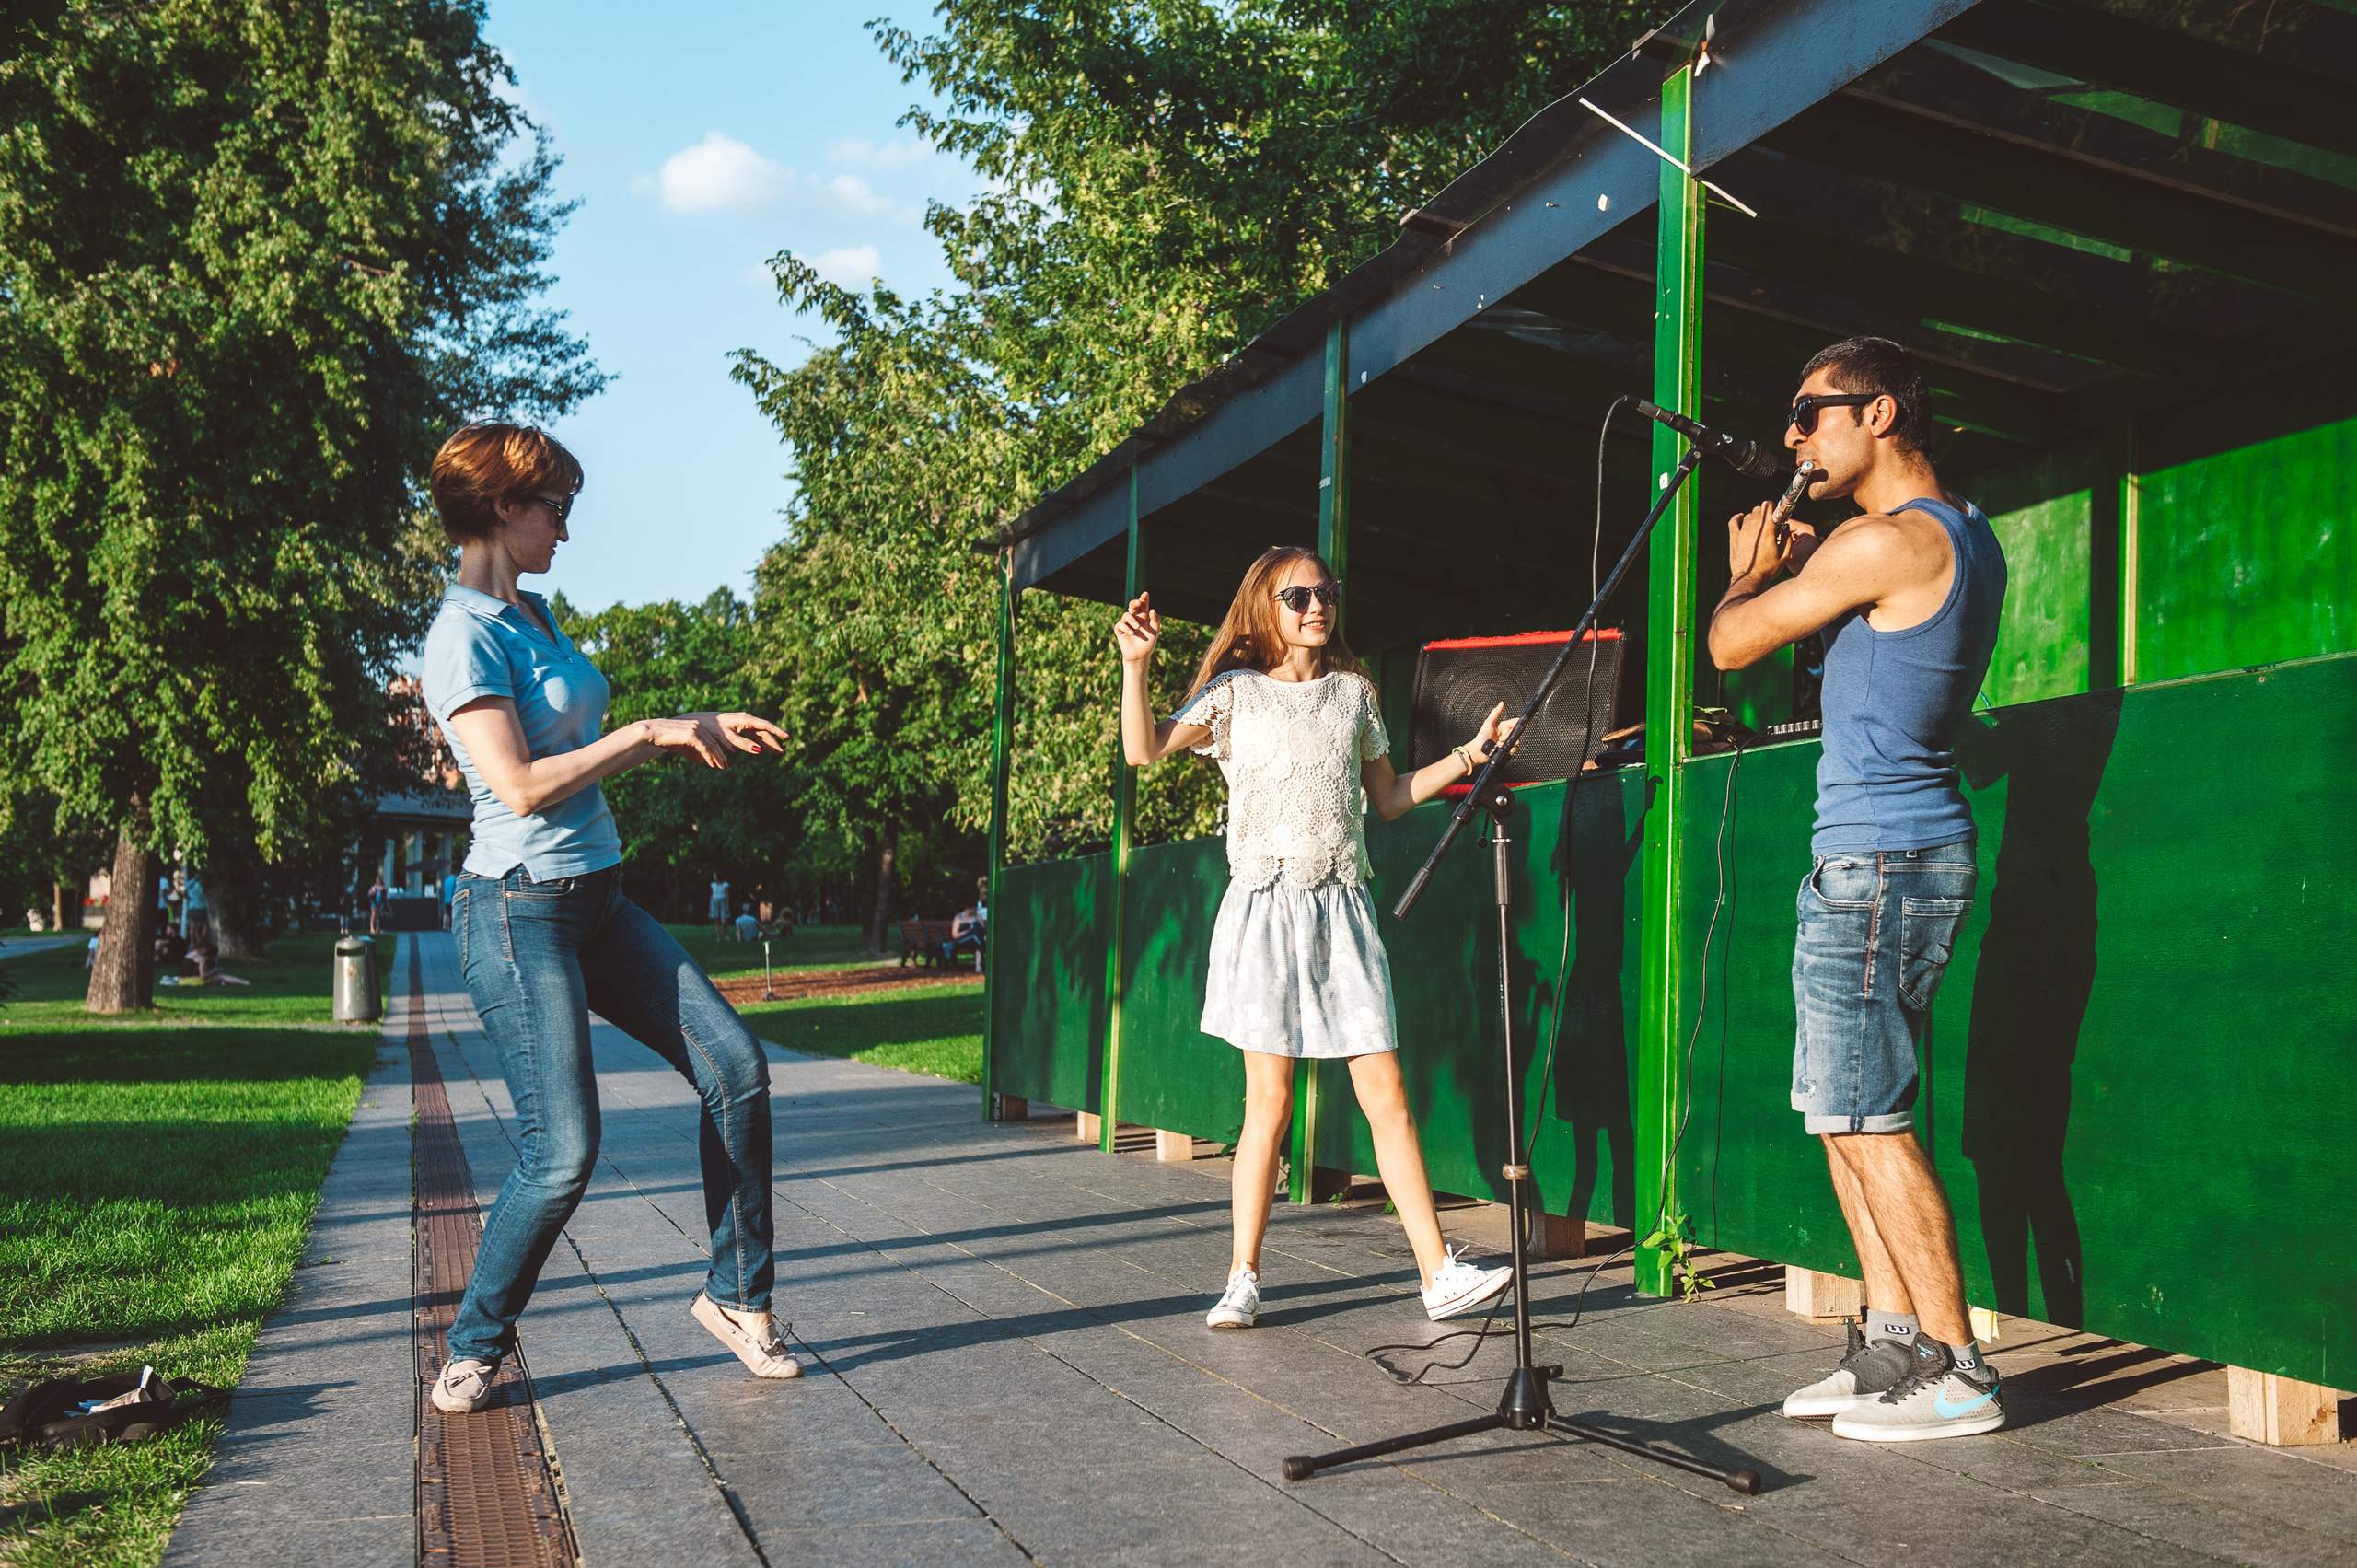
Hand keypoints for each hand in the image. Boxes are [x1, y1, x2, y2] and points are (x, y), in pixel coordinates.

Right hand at [641, 712, 787, 769]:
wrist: (652, 733)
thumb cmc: (674, 741)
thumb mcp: (693, 750)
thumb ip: (708, 755)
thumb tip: (718, 764)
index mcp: (718, 726)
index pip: (746, 729)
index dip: (764, 736)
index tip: (782, 742)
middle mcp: (714, 724)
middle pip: (743, 731)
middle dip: (763, 739)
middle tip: (780, 749)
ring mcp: (703, 728)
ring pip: (724, 743)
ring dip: (737, 750)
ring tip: (752, 754)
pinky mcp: (691, 735)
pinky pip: (706, 749)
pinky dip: (713, 757)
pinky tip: (720, 765)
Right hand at [1113, 591, 1160, 664]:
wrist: (1140, 656)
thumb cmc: (1148, 643)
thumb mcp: (1155, 631)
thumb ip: (1155, 620)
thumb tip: (1153, 609)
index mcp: (1143, 616)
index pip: (1143, 605)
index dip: (1144, 598)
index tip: (1145, 594)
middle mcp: (1135, 618)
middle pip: (1133, 606)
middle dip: (1135, 603)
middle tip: (1138, 603)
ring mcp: (1126, 623)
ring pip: (1126, 615)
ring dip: (1132, 620)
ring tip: (1137, 627)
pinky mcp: (1120, 630)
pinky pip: (1120, 624)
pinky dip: (1126, 627)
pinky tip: (1132, 633)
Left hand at [1464, 701, 1520, 766]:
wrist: (1479, 750)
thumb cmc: (1482, 736)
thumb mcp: (1489, 722)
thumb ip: (1496, 712)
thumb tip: (1501, 703)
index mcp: (1503, 727)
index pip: (1514, 723)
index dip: (1518, 723)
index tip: (1522, 724)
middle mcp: (1505, 734)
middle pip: (1516, 733)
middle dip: (1509, 736)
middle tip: (1501, 738)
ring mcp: (1506, 742)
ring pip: (1516, 741)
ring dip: (1507, 743)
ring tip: (1498, 744)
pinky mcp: (1506, 750)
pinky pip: (1515, 749)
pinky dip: (1510, 749)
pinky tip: (1501, 748)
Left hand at [1728, 504, 1817, 582]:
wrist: (1750, 579)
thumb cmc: (1768, 569)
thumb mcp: (1784, 555)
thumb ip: (1787, 538)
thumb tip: (1786, 526)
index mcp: (1768, 531)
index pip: (1768, 507)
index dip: (1772, 507)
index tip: (1775, 513)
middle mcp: (1754, 529)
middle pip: (1758, 509)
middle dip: (1764, 513)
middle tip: (1768, 522)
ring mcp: (1742, 533)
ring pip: (1748, 515)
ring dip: (1754, 518)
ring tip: (1758, 527)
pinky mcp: (1733, 538)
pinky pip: (1733, 521)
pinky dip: (1738, 517)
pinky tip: (1741, 518)